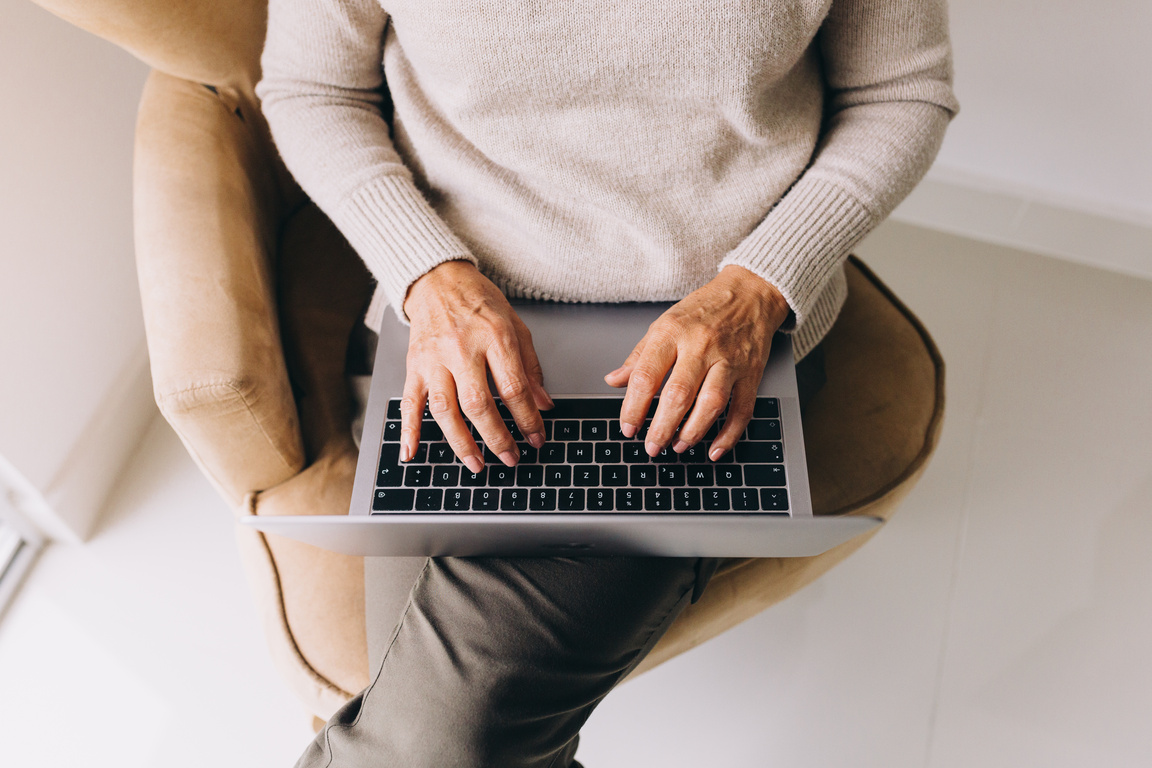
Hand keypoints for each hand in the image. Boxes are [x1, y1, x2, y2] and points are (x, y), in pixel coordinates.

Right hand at [401, 260, 552, 471]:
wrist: (438, 280)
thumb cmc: (478, 301)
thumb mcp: (515, 325)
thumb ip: (530, 366)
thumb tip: (543, 404)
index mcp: (493, 337)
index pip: (513, 388)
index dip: (527, 419)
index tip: (536, 438)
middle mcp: (461, 349)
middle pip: (478, 404)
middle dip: (497, 437)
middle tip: (510, 458)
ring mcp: (434, 360)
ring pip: (445, 409)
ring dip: (461, 442)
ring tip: (476, 464)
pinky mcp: (413, 366)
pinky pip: (409, 403)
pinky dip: (408, 431)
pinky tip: (412, 453)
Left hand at [604, 266, 790, 460]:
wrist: (750, 293)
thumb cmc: (704, 309)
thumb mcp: (664, 323)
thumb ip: (639, 356)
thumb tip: (614, 381)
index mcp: (672, 332)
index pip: (646, 376)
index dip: (634, 407)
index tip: (628, 427)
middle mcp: (701, 346)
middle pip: (678, 394)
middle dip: (662, 428)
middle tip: (651, 447)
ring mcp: (729, 360)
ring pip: (711, 403)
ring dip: (693, 431)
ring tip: (678, 446)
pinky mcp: (751, 372)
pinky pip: (742, 409)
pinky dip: (729, 433)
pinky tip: (714, 448)